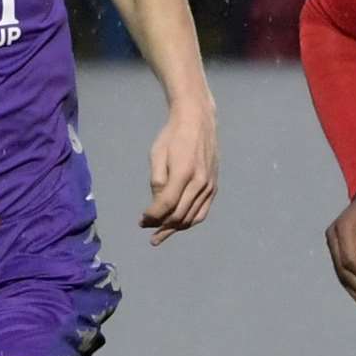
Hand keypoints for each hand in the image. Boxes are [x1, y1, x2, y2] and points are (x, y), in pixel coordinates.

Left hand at [140, 103, 217, 245]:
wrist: (198, 121)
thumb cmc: (173, 135)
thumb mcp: (157, 154)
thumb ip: (158, 181)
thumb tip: (157, 205)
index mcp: (184, 172)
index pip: (167, 204)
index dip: (152, 216)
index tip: (141, 220)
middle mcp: (200, 182)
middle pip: (179, 215)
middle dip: (160, 226)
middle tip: (146, 228)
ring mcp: (209, 186)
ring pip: (191, 217)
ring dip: (174, 229)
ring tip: (159, 234)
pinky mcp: (214, 187)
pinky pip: (202, 212)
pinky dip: (189, 222)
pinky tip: (177, 225)